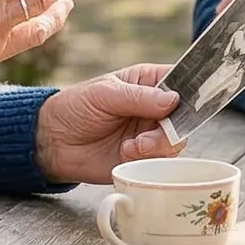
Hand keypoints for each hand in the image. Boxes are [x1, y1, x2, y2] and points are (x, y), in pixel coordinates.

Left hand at [36, 64, 179, 184]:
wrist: (52, 141)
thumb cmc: (75, 107)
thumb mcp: (105, 94)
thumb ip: (139, 97)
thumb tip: (173, 100)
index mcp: (149, 83)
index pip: (182, 82)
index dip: (192, 91)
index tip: (187, 103)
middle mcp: (155, 109)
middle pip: (185, 116)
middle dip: (173, 128)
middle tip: (149, 136)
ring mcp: (151, 134)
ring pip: (177, 141)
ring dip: (159, 146)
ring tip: (132, 146)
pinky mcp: (143, 158)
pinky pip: (162, 162)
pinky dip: (149, 160)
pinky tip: (127, 154)